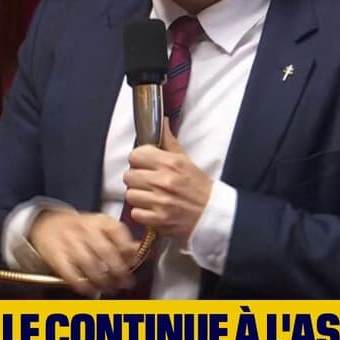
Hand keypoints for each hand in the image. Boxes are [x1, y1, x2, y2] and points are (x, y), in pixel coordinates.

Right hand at [28, 208, 137, 295]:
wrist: (46, 224)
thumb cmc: (80, 230)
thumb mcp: (102, 228)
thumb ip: (122, 241)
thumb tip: (141, 253)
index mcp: (100, 221)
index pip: (118, 232)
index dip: (128, 250)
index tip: (134, 263)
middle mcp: (85, 228)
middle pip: (105, 251)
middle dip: (118, 270)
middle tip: (125, 282)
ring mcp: (69, 241)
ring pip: (89, 264)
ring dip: (103, 280)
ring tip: (110, 288)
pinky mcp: (56, 255)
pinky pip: (71, 273)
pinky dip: (82, 285)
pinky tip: (91, 290)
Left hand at [124, 120, 213, 245]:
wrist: (211, 214)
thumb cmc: (198, 186)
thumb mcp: (185, 160)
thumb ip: (168, 141)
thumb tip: (161, 120)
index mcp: (170, 163)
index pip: (135, 155)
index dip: (138, 160)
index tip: (144, 164)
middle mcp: (163, 181)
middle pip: (129, 176)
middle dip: (136, 178)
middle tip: (147, 182)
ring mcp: (160, 202)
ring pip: (130, 195)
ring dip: (138, 196)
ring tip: (150, 196)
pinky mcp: (158, 220)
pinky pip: (135, 213)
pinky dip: (142, 213)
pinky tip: (153, 209)